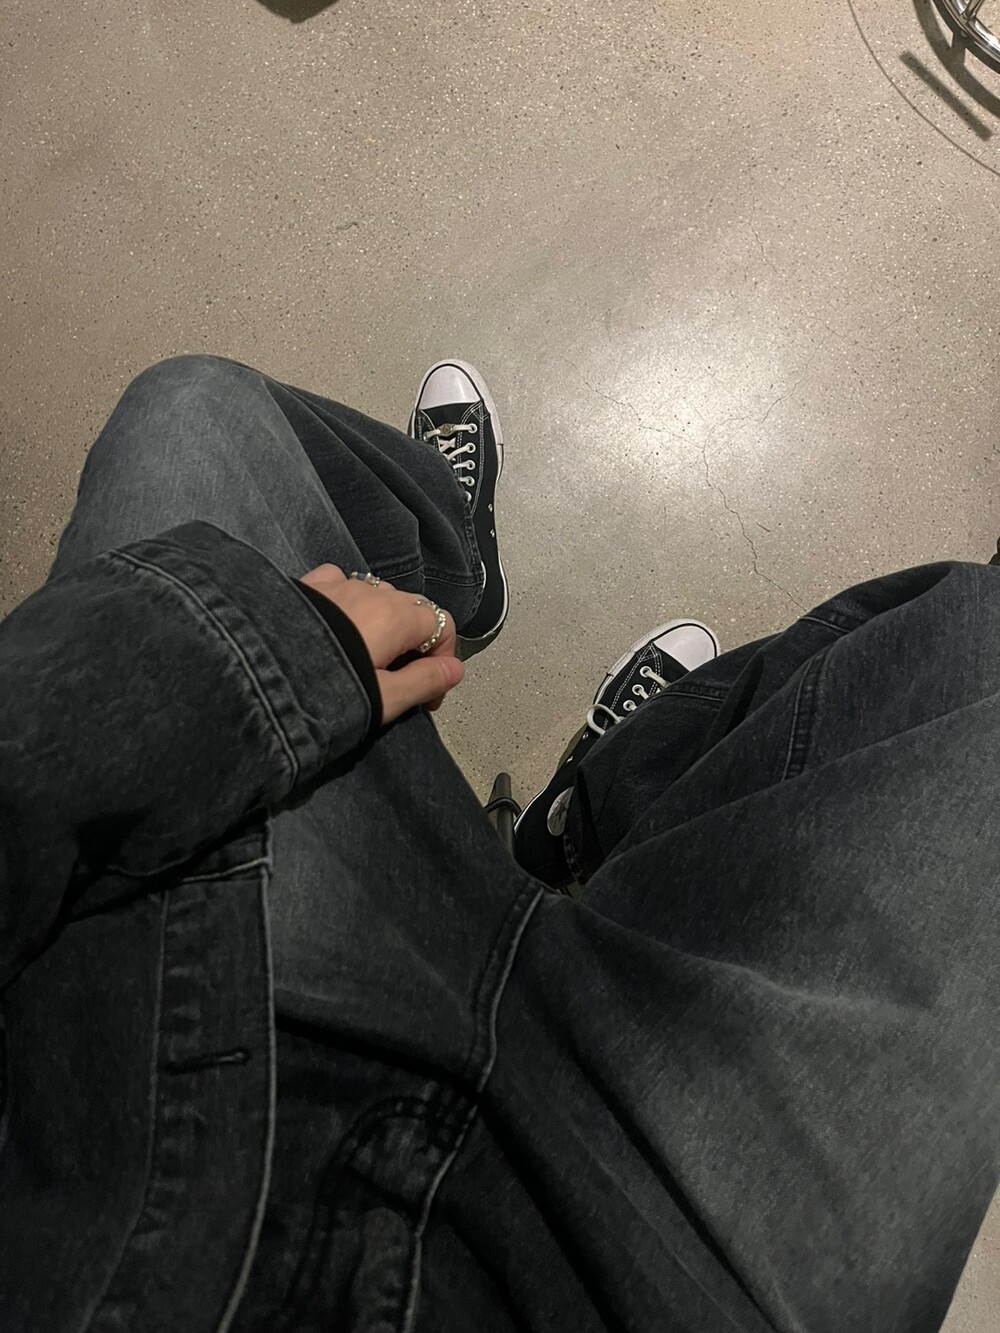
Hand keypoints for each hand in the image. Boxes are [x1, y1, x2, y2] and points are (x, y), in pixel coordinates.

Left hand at [299, 565, 463, 723]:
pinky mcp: (307, 586)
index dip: (442, 660)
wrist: (254, 674)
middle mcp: (371, 592)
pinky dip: (348, 601)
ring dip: (382, 623)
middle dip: (414, 643)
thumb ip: (425, 681)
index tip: (427, 695)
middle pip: (411, 609)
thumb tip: (456, 670)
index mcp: (397, 616)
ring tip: (366, 658)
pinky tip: (336, 624)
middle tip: (398, 683)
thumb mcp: (384, 699)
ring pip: (377, 595)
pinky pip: (339, 583)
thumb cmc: (324, 692)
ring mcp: (337, 585)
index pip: (442, 624)